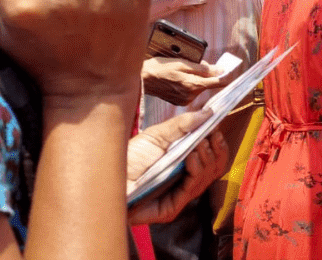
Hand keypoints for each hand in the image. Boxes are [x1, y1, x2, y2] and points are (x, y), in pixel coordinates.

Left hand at [126, 110, 230, 224]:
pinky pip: (192, 188)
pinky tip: (192, 156)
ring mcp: (178, 198)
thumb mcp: (157, 136)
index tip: (216, 127)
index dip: (218, 144)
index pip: (212, 159)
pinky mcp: (171, 209)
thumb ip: (182, 125)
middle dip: (216, 149)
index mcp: (183, 166)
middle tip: (210, 134)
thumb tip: (207, 113)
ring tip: (199, 143)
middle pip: (215, 169)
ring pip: (207, 178)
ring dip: (207, 157)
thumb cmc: (127, 159)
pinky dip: (196, 170)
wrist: (103, 177)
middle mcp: (184, 183)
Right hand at [142, 57, 230, 105]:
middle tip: (199, 64)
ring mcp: (185, 100)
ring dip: (198, 79)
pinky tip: (180, 79)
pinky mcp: (180, 102)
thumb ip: (203, 68)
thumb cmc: (160, 68)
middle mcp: (191, 95)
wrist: (142, 79)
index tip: (231, 71)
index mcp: (193, 85)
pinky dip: (190, 84)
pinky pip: (191, 91)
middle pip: (208, 84)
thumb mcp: (182, 63)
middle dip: (207, 74)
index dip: (226, 76)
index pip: (218, 82)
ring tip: (184, 71)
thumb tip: (220, 70)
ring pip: (199, 87)